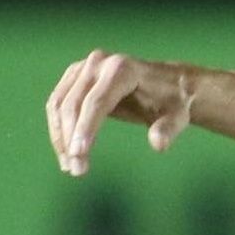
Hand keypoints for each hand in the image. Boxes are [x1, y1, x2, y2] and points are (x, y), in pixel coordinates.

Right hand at [45, 51, 192, 175]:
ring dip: (60, 137)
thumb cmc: (172, 103)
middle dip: (71, 139)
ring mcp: (83, 67)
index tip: (79, 155)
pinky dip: (58, 129)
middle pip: (74, 104)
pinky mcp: (74, 76)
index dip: (86, 129)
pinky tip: (66, 154)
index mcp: (122, 69)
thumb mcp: (177, 117)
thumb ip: (168, 129)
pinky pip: (57, 104)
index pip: (97, 101)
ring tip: (71, 167)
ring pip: (59, 104)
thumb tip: (159, 145)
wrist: (166, 85)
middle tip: (77, 171)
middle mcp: (99, 63)